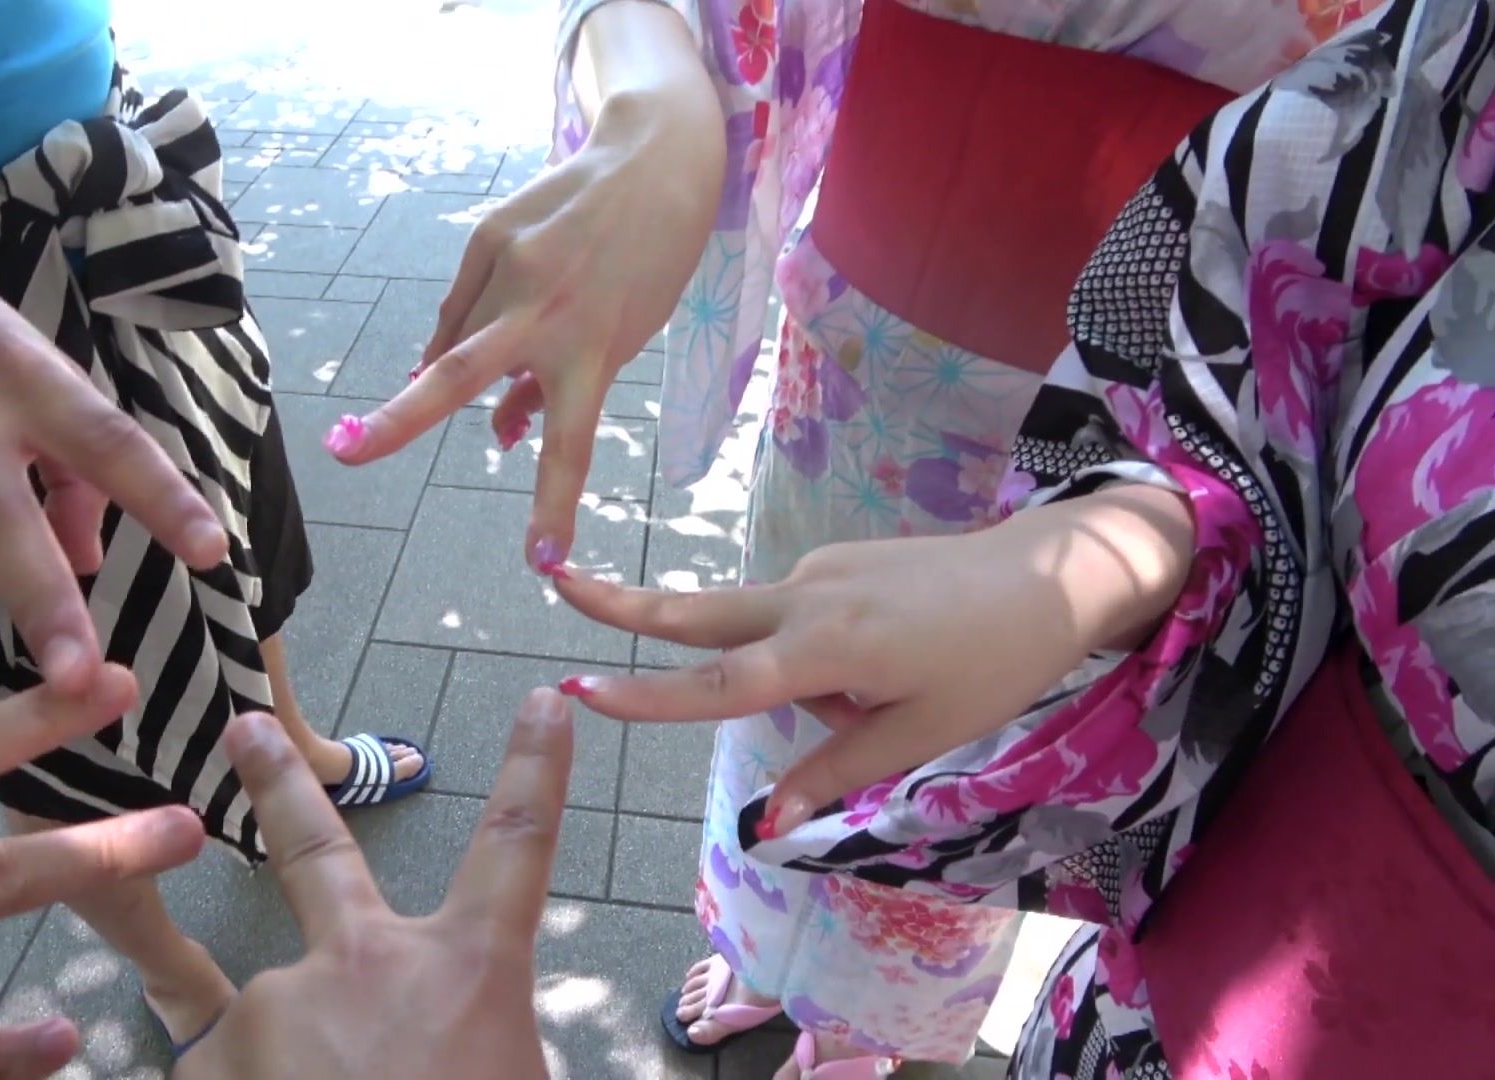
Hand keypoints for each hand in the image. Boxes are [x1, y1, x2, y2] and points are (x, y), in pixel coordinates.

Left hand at [181, 690, 572, 1078]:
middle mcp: (365, 961)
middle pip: (321, 849)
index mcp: (470, 971)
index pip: (517, 843)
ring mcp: (275, 1001)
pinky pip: (222, 1071)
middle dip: (279, 781)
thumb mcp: (511, 1078)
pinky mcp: (207, 1055)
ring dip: (284, 1063)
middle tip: (245, 727)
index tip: (546, 700)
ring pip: (270, 1019)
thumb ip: (472, 1040)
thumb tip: (445, 1039)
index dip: (536, 766)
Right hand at [325, 88, 723, 568]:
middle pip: (460, 375)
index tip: (542, 561)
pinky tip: (475, 335)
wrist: (652, 162)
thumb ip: (557, 385)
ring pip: (457, 344)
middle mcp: (545, 309)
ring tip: (464, 377)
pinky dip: (462, 332)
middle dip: (400, 420)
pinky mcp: (487, 235)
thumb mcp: (621, 335)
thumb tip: (498, 433)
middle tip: (347, 452)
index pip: (569, 443)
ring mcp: (509, 267)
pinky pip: (458, 306)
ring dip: (456, 375)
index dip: (552, 504)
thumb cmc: (645, 265)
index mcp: (593, 348)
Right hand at [547, 486, 1195, 834]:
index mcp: (826, 644)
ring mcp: (817, 571)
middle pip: (696, 613)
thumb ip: (837, 772)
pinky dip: (817, 658)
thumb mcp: (922, 734)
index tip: (583, 692)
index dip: (648, 695)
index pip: (717, 680)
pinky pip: (797, 621)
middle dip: (622, 603)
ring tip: (893, 694)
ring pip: (759, 632)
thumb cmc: (997, 659)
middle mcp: (806, 597)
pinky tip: (893, 664)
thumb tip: (766, 820)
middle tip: (552, 578)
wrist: (1055, 571)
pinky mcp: (833, 563)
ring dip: (788, 679)